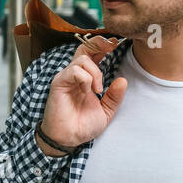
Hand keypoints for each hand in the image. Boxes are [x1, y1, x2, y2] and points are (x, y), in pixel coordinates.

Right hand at [38, 36, 127, 153]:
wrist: (70, 139)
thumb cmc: (83, 126)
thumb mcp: (106, 111)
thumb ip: (114, 96)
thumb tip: (123, 80)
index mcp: (86, 79)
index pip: (93, 54)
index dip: (103, 46)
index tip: (116, 44)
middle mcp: (75, 75)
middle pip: (84, 48)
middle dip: (98, 44)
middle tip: (111, 47)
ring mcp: (66, 78)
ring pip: (82, 59)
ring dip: (96, 72)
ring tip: (98, 89)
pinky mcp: (59, 83)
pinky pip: (74, 71)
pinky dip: (85, 79)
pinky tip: (87, 91)